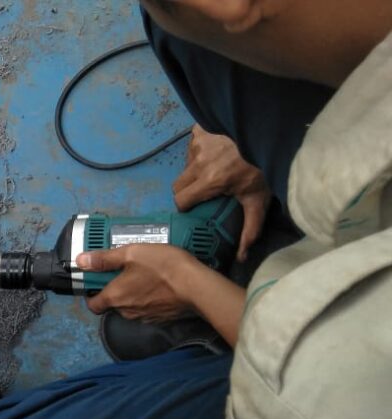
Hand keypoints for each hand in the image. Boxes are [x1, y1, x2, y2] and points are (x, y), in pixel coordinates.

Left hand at [77, 244, 200, 322]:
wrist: (197, 286)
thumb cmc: (163, 267)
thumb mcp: (131, 254)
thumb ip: (104, 259)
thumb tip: (81, 261)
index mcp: (115, 297)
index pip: (93, 305)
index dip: (92, 293)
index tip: (97, 280)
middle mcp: (126, 312)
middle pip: (112, 304)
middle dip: (115, 289)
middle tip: (125, 271)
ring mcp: (145, 317)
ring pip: (130, 307)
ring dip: (133, 294)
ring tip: (144, 275)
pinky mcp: (161, 318)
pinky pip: (147, 309)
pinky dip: (149, 299)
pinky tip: (158, 285)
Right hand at [173, 124, 270, 261]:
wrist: (271, 131)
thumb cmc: (264, 167)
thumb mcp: (259, 199)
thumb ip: (250, 228)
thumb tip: (241, 257)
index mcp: (210, 181)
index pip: (180, 200)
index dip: (186, 206)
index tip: (197, 207)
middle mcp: (198, 162)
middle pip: (178, 184)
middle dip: (188, 190)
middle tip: (204, 191)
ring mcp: (197, 143)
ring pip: (185, 166)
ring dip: (196, 170)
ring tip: (215, 169)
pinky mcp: (200, 130)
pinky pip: (192, 146)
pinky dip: (201, 151)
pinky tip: (216, 151)